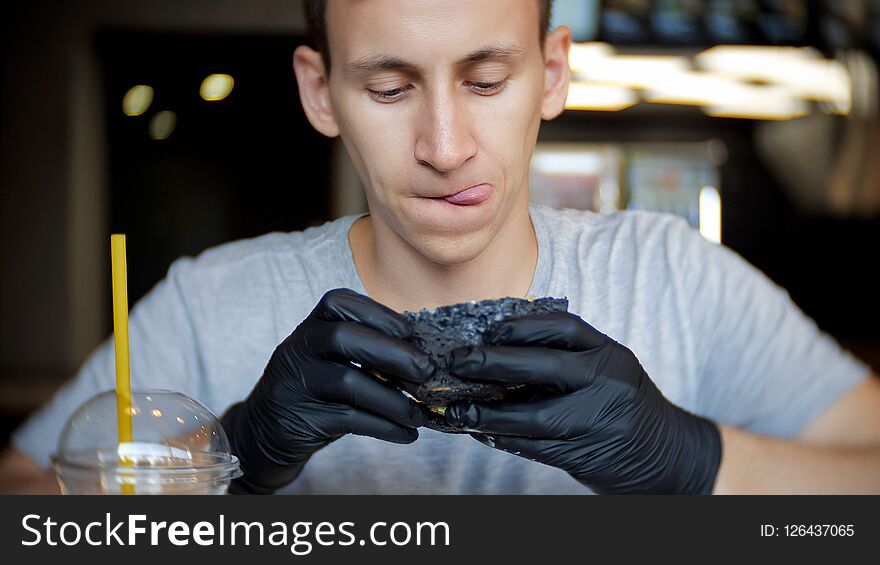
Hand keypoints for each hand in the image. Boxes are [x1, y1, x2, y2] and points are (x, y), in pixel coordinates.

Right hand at [221, 288, 434, 493]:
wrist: (266, 431)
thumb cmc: (316, 389)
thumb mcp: (332, 359)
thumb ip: (367, 350)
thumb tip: (425, 354)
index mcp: (312, 325)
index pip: (339, 302)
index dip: (377, 313)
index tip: (410, 331)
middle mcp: (300, 347)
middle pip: (343, 338)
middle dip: (392, 352)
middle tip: (427, 370)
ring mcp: (298, 381)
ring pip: (348, 382)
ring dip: (393, 399)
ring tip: (420, 414)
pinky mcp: (301, 417)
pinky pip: (349, 419)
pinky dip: (384, 427)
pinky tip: (406, 433)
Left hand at [443, 312, 720, 493]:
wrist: (669, 456)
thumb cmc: (624, 406)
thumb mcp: (608, 370)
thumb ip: (567, 358)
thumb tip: (497, 349)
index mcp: (610, 353)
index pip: (563, 327)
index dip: (521, 326)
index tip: (487, 330)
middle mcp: (608, 382)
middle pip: (545, 366)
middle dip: (494, 362)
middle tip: (459, 362)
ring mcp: (599, 420)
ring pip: (535, 416)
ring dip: (490, 413)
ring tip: (459, 409)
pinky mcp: (589, 455)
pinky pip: (538, 447)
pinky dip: (506, 439)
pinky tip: (483, 432)